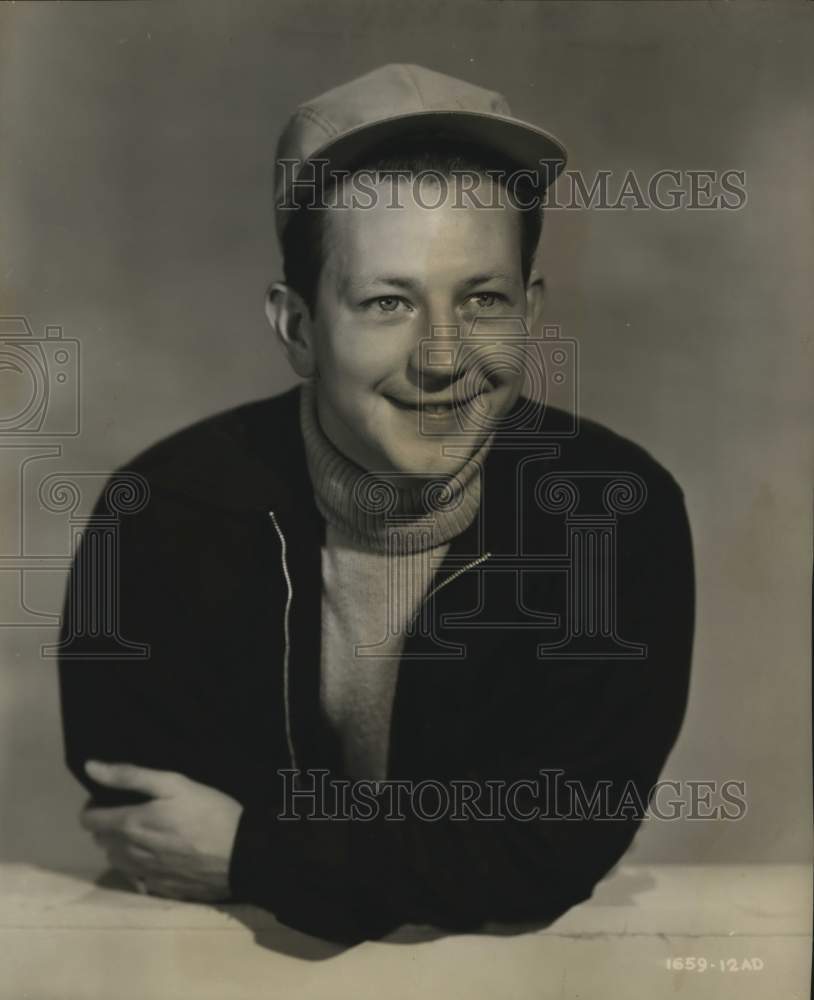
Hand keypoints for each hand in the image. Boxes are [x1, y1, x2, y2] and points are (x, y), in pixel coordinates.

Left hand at [80, 760, 242, 901]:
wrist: (241, 854)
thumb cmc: (208, 811)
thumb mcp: (173, 783)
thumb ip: (130, 776)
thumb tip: (91, 768)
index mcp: (129, 825)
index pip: (89, 820)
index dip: (94, 806)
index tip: (110, 798)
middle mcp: (129, 853)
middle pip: (101, 841)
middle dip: (107, 825)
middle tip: (129, 810)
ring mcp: (144, 875)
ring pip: (116, 861)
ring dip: (119, 846)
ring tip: (142, 832)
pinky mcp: (161, 889)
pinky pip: (135, 878)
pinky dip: (137, 866)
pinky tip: (156, 856)